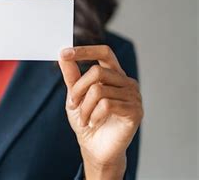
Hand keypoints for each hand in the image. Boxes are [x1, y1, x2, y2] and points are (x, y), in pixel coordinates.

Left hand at [58, 45, 142, 178]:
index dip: (85, 50)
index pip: (104, 52)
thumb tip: (63, 55)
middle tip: (72, 104)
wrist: (96, 149)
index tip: (63, 52)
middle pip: (97, 71)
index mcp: (114, 74)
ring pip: (99, 90)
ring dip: (84, 107)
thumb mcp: (75, 96)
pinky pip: (107, 105)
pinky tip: (93, 123)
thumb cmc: (87, 121)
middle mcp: (126, 82)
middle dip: (78, 89)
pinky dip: (94, 115)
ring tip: (84, 119)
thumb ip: (71, 75)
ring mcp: (133, 96)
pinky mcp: (135, 111)